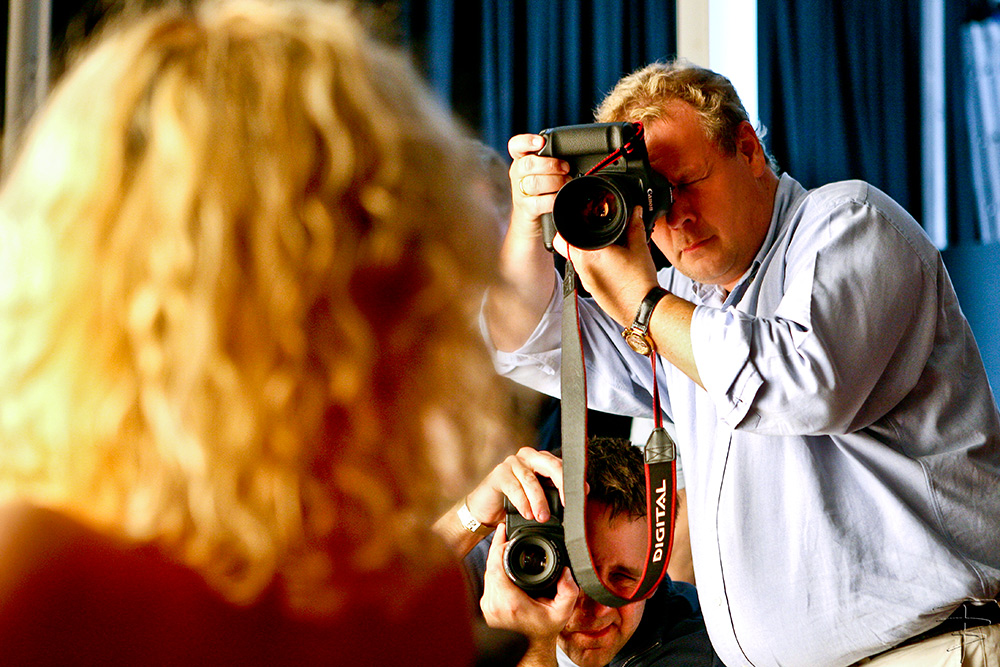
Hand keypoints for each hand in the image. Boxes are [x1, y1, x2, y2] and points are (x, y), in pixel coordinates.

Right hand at [465, 447, 565, 527]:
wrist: (485, 511)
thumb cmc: (513, 505)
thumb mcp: (537, 500)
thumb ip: (553, 498)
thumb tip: (573, 507)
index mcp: (542, 461)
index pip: (562, 466)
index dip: (572, 480)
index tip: (583, 493)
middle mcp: (529, 457)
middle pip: (551, 466)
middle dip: (561, 484)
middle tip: (566, 503)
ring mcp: (512, 463)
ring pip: (531, 479)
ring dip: (539, 500)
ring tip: (542, 516)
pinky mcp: (498, 474)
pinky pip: (513, 487)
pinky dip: (522, 502)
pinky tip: (527, 513)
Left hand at [480, 523, 578, 641]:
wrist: (532, 648)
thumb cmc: (545, 629)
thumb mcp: (563, 610)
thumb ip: (568, 589)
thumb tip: (566, 570)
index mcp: (510, 602)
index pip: (495, 565)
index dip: (498, 546)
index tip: (505, 532)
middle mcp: (494, 604)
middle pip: (489, 566)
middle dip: (496, 547)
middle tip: (505, 532)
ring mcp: (487, 606)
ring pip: (487, 573)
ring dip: (494, 558)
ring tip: (503, 543)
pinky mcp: (486, 607)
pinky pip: (487, 582)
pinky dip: (493, 569)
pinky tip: (500, 561)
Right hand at [507, 134, 570, 240]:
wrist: (530, 218)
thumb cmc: (541, 190)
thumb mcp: (543, 170)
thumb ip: (551, 159)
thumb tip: (575, 153)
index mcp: (522, 160)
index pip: (516, 145)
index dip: (526, 141)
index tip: (541, 142)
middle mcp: (518, 174)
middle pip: (528, 164)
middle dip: (551, 165)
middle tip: (566, 168)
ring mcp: (520, 192)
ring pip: (533, 183)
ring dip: (555, 182)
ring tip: (566, 182)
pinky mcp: (527, 209)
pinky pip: (539, 203)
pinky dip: (553, 199)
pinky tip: (560, 197)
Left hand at [551, 205, 660, 327]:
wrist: (643, 309)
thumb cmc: (639, 282)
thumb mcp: (639, 247)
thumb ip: (635, 226)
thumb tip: (634, 212)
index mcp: (589, 254)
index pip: (561, 238)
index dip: (567, 228)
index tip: (577, 224)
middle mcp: (582, 269)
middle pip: (567, 249)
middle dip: (578, 239)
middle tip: (596, 235)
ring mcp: (586, 281)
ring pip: (577, 262)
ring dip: (586, 253)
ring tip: (607, 250)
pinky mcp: (592, 290)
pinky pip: (586, 273)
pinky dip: (594, 266)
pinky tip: (611, 266)